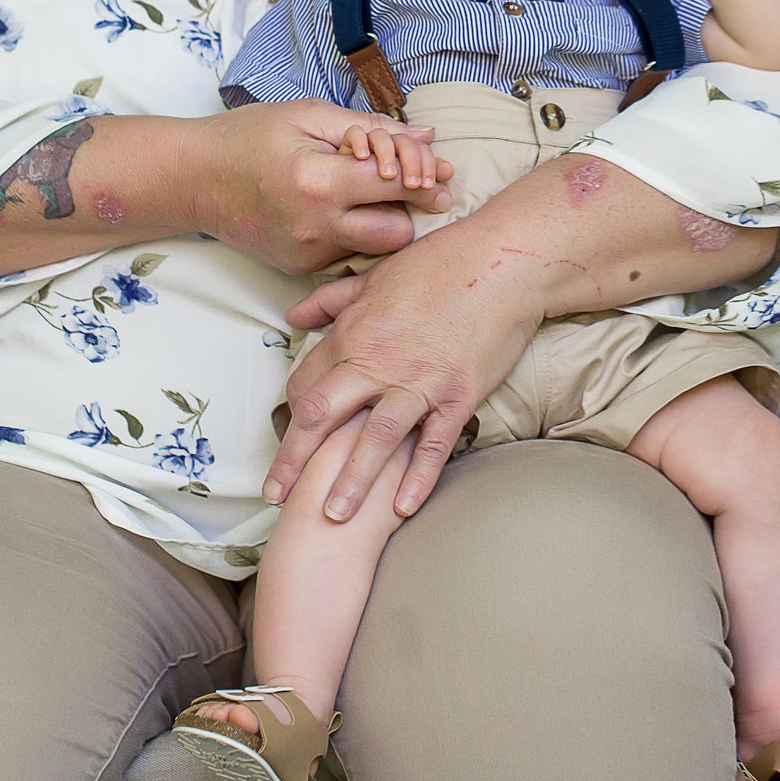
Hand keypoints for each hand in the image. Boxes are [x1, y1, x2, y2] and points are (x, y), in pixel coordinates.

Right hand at [194, 100, 451, 274]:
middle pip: (397, 234)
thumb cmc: (249, 136)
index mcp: (318, 182)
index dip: (424, 176)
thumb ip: (370, 129)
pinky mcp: (298, 267)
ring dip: (380, 222)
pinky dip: (351, 233)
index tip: (439, 171)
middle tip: (402, 186)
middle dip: (409, 210)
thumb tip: (425, 139)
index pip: (394, 186)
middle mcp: (315, 227)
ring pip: (373, 249)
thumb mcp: (308, 117)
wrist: (193, 179)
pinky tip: (332, 210)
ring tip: (360, 194)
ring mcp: (306, 254)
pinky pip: (345, 254)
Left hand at [262, 215, 546, 520]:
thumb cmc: (440, 263)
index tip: (286, 439)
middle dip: (294, 460)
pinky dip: (418, 478)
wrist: (502, 263)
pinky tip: (401, 509)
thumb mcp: (374, 275)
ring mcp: (419, 382)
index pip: (306, 382)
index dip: (289, 414)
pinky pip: (433, 445)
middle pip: (322, 417)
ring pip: (374, 439)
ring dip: (350, 482)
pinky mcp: (458, 396)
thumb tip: (293, 316)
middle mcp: (377, 361)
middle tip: (277, 496)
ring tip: (332, 517)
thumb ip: (330, 300)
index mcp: (353, 333)